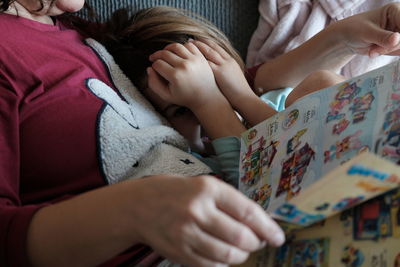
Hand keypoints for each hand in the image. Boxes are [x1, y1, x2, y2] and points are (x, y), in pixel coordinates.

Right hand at [130, 175, 284, 265]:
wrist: (140, 206)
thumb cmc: (177, 192)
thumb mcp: (204, 186)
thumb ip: (230, 202)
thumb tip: (260, 223)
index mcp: (207, 189)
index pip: (247, 211)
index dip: (267, 227)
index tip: (278, 237)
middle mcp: (197, 210)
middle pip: (241, 237)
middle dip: (255, 243)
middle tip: (257, 242)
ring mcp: (186, 234)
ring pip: (228, 254)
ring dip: (241, 255)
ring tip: (240, 249)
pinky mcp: (179, 252)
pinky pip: (211, 265)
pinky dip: (223, 263)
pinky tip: (222, 254)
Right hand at [148, 42, 221, 111]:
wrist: (206, 96)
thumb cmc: (184, 97)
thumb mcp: (166, 95)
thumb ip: (153, 83)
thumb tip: (149, 68)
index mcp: (176, 76)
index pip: (157, 64)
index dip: (153, 66)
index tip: (155, 70)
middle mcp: (184, 66)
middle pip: (165, 53)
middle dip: (157, 55)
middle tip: (154, 58)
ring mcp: (194, 60)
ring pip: (175, 46)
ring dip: (167, 49)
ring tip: (164, 53)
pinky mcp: (200, 57)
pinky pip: (188, 45)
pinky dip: (181, 47)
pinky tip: (177, 52)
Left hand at [192, 40, 253, 109]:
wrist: (244, 98)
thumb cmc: (238, 92)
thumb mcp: (233, 77)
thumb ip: (224, 71)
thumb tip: (215, 69)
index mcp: (231, 60)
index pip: (217, 47)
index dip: (206, 42)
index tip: (197, 40)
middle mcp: (226, 61)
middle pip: (211, 48)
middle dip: (199, 43)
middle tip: (189, 40)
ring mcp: (223, 66)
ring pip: (208, 53)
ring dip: (196, 50)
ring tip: (186, 48)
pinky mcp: (218, 73)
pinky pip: (205, 63)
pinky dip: (196, 60)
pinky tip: (187, 59)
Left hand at [334, 3, 399, 56]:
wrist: (346, 39)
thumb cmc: (354, 30)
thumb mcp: (367, 32)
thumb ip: (382, 37)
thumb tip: (397, 40)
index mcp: (395, 10)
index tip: (392, 42)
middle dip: (392, 46)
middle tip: (376, 50)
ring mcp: (399, 32)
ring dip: (388, 51)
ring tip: (372, 50)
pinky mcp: (397, 42)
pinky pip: (399, 52)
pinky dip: (387, 54)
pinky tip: (375, 51)